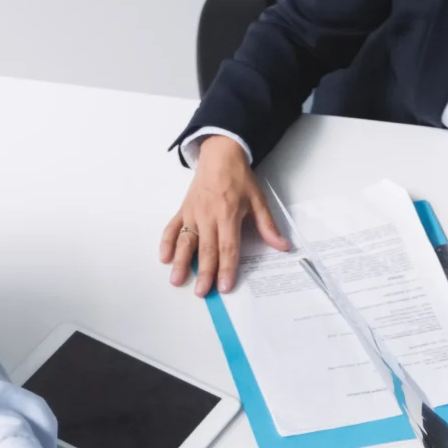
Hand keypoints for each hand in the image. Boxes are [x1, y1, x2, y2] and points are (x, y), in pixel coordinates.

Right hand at [161, 135, 288, 294]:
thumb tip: (283, 246)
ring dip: (180, 262)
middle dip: (204, 273)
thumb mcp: (258, 200)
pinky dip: (166, 243)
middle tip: (202, 292)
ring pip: (185, 241)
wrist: (220, 155)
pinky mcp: (183, 210)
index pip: (228, 247)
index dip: (227, 268)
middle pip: (206, 249)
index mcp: (228, 214)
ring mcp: (192, 214)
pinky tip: (164, 258)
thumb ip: (267, 226)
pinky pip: (172, 228)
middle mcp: (208, 216)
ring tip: (176, 280)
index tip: (225, 286)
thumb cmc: (239, 178)